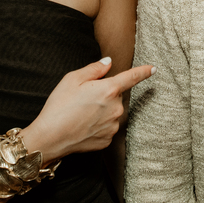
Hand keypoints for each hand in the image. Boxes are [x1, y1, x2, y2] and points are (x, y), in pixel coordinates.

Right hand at [22, 57, 153, 161]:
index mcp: (109, 90)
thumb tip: (108, 63)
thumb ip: (94, 69)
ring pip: (111, 113)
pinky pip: (106, 127)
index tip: (153, 69)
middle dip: (103, 95)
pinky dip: (97, 125)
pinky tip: (82, 126)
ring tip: (80, 114)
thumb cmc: (59, 106)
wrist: (50, 137)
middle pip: (115, 96)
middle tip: (82, 100)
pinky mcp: (107, 140)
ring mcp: (113, 126)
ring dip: (101, 111)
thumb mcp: (72, 79)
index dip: (143, 72)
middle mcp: (115, 108)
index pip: (131, 77)